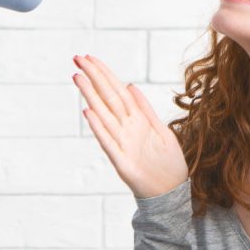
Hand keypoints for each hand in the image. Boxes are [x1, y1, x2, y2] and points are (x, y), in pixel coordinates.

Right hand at [73, 54, 189, 199]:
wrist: (172, 192)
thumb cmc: (167, 163)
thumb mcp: (161, 130)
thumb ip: (146, 109)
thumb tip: (131, 85)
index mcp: (137, 121)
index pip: (117, 91)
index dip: (104, 73)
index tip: (90, 57)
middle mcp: (126, 129)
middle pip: (107, 98)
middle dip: (93, 77)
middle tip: (77, 59)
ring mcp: (123, 144)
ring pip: (104, 115)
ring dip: (90, 96)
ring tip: (77, 77)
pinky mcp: (122, 163)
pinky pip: (108, 142)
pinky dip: (98, 127)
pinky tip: (88, 112)